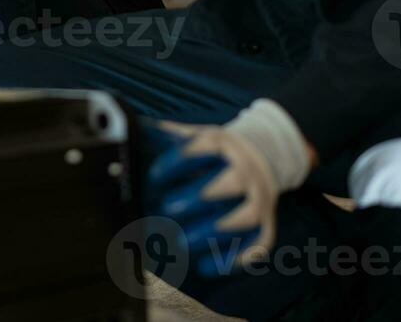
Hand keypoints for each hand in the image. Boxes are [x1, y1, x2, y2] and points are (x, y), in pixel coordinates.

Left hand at [145, 100, 311, 274]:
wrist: (263, 157)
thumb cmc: (217, 152)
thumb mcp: (197, 135)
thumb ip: (170, 136)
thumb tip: (135, 131)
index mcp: (226, 145)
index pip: (206, 148)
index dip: (180, 160)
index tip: (154, 175)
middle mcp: (247, 172)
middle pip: (230, 183)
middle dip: (199, 196)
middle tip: (167, 208)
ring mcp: (260, 199)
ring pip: (245, 216)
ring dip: (214, 231)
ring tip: (180, 243)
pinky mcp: (266, 225)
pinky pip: (257, 244)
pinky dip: (234, 259)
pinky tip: (204, 267)